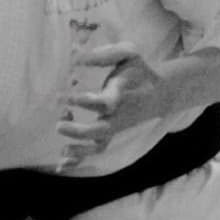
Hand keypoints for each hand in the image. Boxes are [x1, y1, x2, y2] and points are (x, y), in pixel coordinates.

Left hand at [56, 42, 172, 167]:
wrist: (160, 93)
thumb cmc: (138, 70)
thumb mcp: (128, 53)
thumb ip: (105, 54)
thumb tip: (76, 56)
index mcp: (121, 95)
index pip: (103, 103)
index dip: (82, 101)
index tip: (62, 96)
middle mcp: (118, 115)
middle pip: (100, 131)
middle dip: (78, 132)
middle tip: (59, 124)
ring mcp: (114, 128)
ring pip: (99, 146)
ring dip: (79, 152)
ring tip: (62, 150)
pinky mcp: (110, 135)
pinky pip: (95, 151)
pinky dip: (78, 161)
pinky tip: (60, 165)